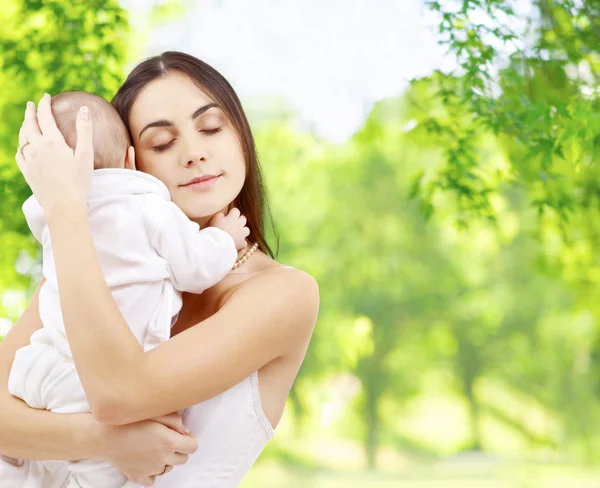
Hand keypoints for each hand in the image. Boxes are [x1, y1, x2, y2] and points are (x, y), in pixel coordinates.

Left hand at [15, 94, 93, 211]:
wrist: (63, 205)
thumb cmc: (78, 181)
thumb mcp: (85, 154)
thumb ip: (84, 130)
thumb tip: (83, 109)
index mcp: (52, 142)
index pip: (45, 116)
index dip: (44, 104)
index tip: (45, 96)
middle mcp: (37, 148)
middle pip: (29, 125)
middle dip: (30, 113)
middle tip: (30, 105)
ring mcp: (30, 161)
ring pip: (22, 139)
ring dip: (24, 128)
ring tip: (27, 124)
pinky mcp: (27, 172)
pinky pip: (20, 155)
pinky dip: (21, 147)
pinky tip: (23, 148)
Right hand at [96, 413, 196, 485]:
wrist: (104, 436)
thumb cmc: (129, 421)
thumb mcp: (156, 413)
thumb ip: (175, 420)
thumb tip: (184, 430)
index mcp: (169, 442)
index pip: (192, 447)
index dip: (189, 439)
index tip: (181, 435)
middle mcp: (162, 458)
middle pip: (183, 459)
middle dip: (179, 449)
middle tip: (167, 440)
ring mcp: (150, 469)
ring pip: (168, 469)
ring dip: (166, 460)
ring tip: (154, 449)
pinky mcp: (138, 477)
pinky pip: (153, 479)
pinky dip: (152, 472)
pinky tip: (147, 461)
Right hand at [208, 207, 249, 249]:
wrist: (219, 242)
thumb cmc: (216, 229)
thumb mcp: (215, 218)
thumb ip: (220, 215)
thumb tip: (223, 215)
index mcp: (233, 217)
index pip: (236, 211)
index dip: (233, 212)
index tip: (229, 214)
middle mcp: (239, 224)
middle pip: (243, 219)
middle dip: (240, 220)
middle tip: (233, 223)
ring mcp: (242, 234)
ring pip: (247, 230)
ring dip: (243, 231)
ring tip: (237, 233)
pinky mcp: (242, 243)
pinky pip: (244, 243)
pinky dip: (241, 243)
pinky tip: (237, 243)